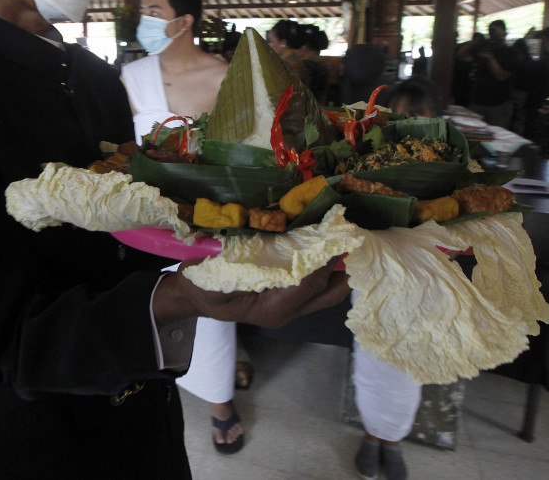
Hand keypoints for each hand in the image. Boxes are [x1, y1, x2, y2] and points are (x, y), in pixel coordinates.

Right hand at [153, 257, 349, 329]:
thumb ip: (241, 270)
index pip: (308, 283)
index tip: (340, 236)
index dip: (326, 260)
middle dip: (346, 271)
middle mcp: (285, 312)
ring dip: (339, 272)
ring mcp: (288, 309)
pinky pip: (316, 290)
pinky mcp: (287, 301)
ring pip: (326, 294)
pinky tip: (330, 252)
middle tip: (357, 240)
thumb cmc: (201, 286)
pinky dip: (327, 272)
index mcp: (270, 308)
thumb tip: (270, 252)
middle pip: (328, 294)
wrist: (192, 298)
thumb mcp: (215, 278)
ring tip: (349, 244)